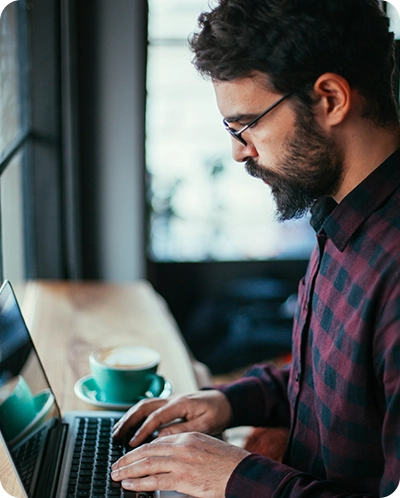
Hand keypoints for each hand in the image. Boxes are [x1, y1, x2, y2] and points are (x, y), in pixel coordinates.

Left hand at [111, 432, 249, 496]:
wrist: (242, 472)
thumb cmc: (227, 463)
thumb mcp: (205, 447)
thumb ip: (186, 449)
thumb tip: (169, 458)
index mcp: (187, 436)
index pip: (157, 441)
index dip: (140, 449)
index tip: (130, 455)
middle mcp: (182, 446)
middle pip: (148, 450)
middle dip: (129, 458)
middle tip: (115, 465)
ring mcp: (181, 462)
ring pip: (147, 464)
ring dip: (128, 470)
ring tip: (116, 475)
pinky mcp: (183, 479)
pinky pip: (155, 481)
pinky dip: (139, 482)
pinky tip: (129, 484)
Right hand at [112, 390, 231, 446]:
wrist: (224, 400)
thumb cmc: (217, 412)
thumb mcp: (204, 425)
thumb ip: (183, 430)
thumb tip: (161, 438)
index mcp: (181, 403)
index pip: (156, 417)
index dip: (143, 430)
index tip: (132, 443)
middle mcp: (172, 399)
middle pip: (144, 407)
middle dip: (128, 421)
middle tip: (116, 436)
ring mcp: (170, 399)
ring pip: (144, 405)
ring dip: (129, 417)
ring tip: (117, 431)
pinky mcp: (169, 403)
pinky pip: (149, 407)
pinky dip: (136, 415)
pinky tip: (129, 425)